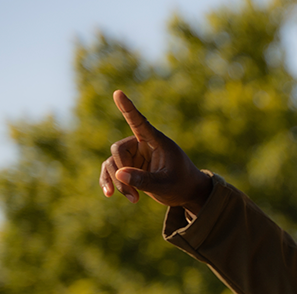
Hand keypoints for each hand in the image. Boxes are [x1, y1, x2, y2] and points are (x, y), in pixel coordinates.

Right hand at [99, 90, 211, 215]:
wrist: (186, 193)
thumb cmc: (181, 185)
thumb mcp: (165, 185)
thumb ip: (144, 180)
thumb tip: (119, 174)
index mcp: (157, 142)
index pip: (139, 122)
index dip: (128, 108)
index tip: (118, 93)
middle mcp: (143, 144)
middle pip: (118, 150)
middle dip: (121, 172)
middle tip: (133, 193)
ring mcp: (135, 155)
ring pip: (112, 163)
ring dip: (117, 182)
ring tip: (133, 199)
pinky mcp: (129, 166)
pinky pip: (111, 171)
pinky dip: (111, 182)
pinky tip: (110, 194)